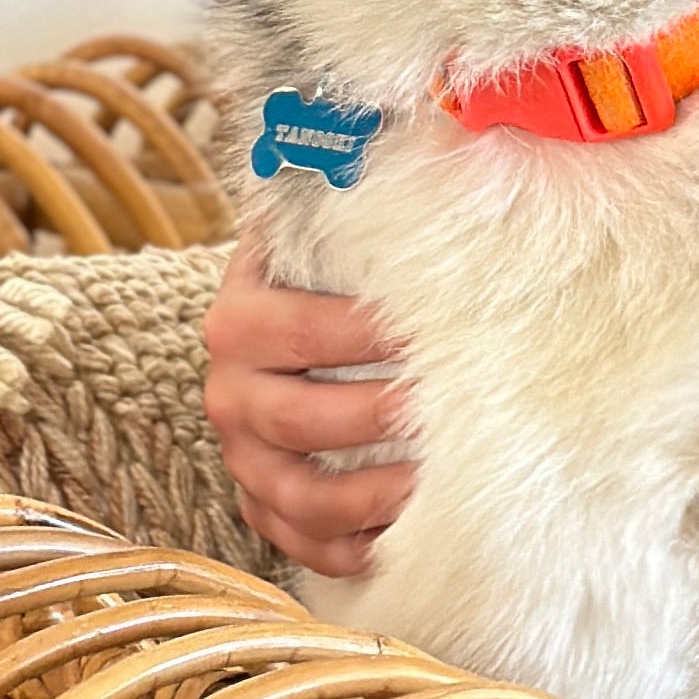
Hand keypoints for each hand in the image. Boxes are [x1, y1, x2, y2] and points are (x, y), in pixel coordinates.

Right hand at [200, 232, 417, 578]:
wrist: (299, 315)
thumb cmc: (344, 278)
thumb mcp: (346, 240)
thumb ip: (382, 215)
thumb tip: (468, 149)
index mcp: (242, 314)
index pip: (297, 328)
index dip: (364, 335)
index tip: (434, 334)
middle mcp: (229, 388)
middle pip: (294, 417)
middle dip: (375, 419)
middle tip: (448, 414)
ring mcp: (242, 454)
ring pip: (295, 493)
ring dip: (368, 497)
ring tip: (434, 486)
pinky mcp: (263, 505)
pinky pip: (299, 542)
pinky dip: (352, 548)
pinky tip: (407, 540)